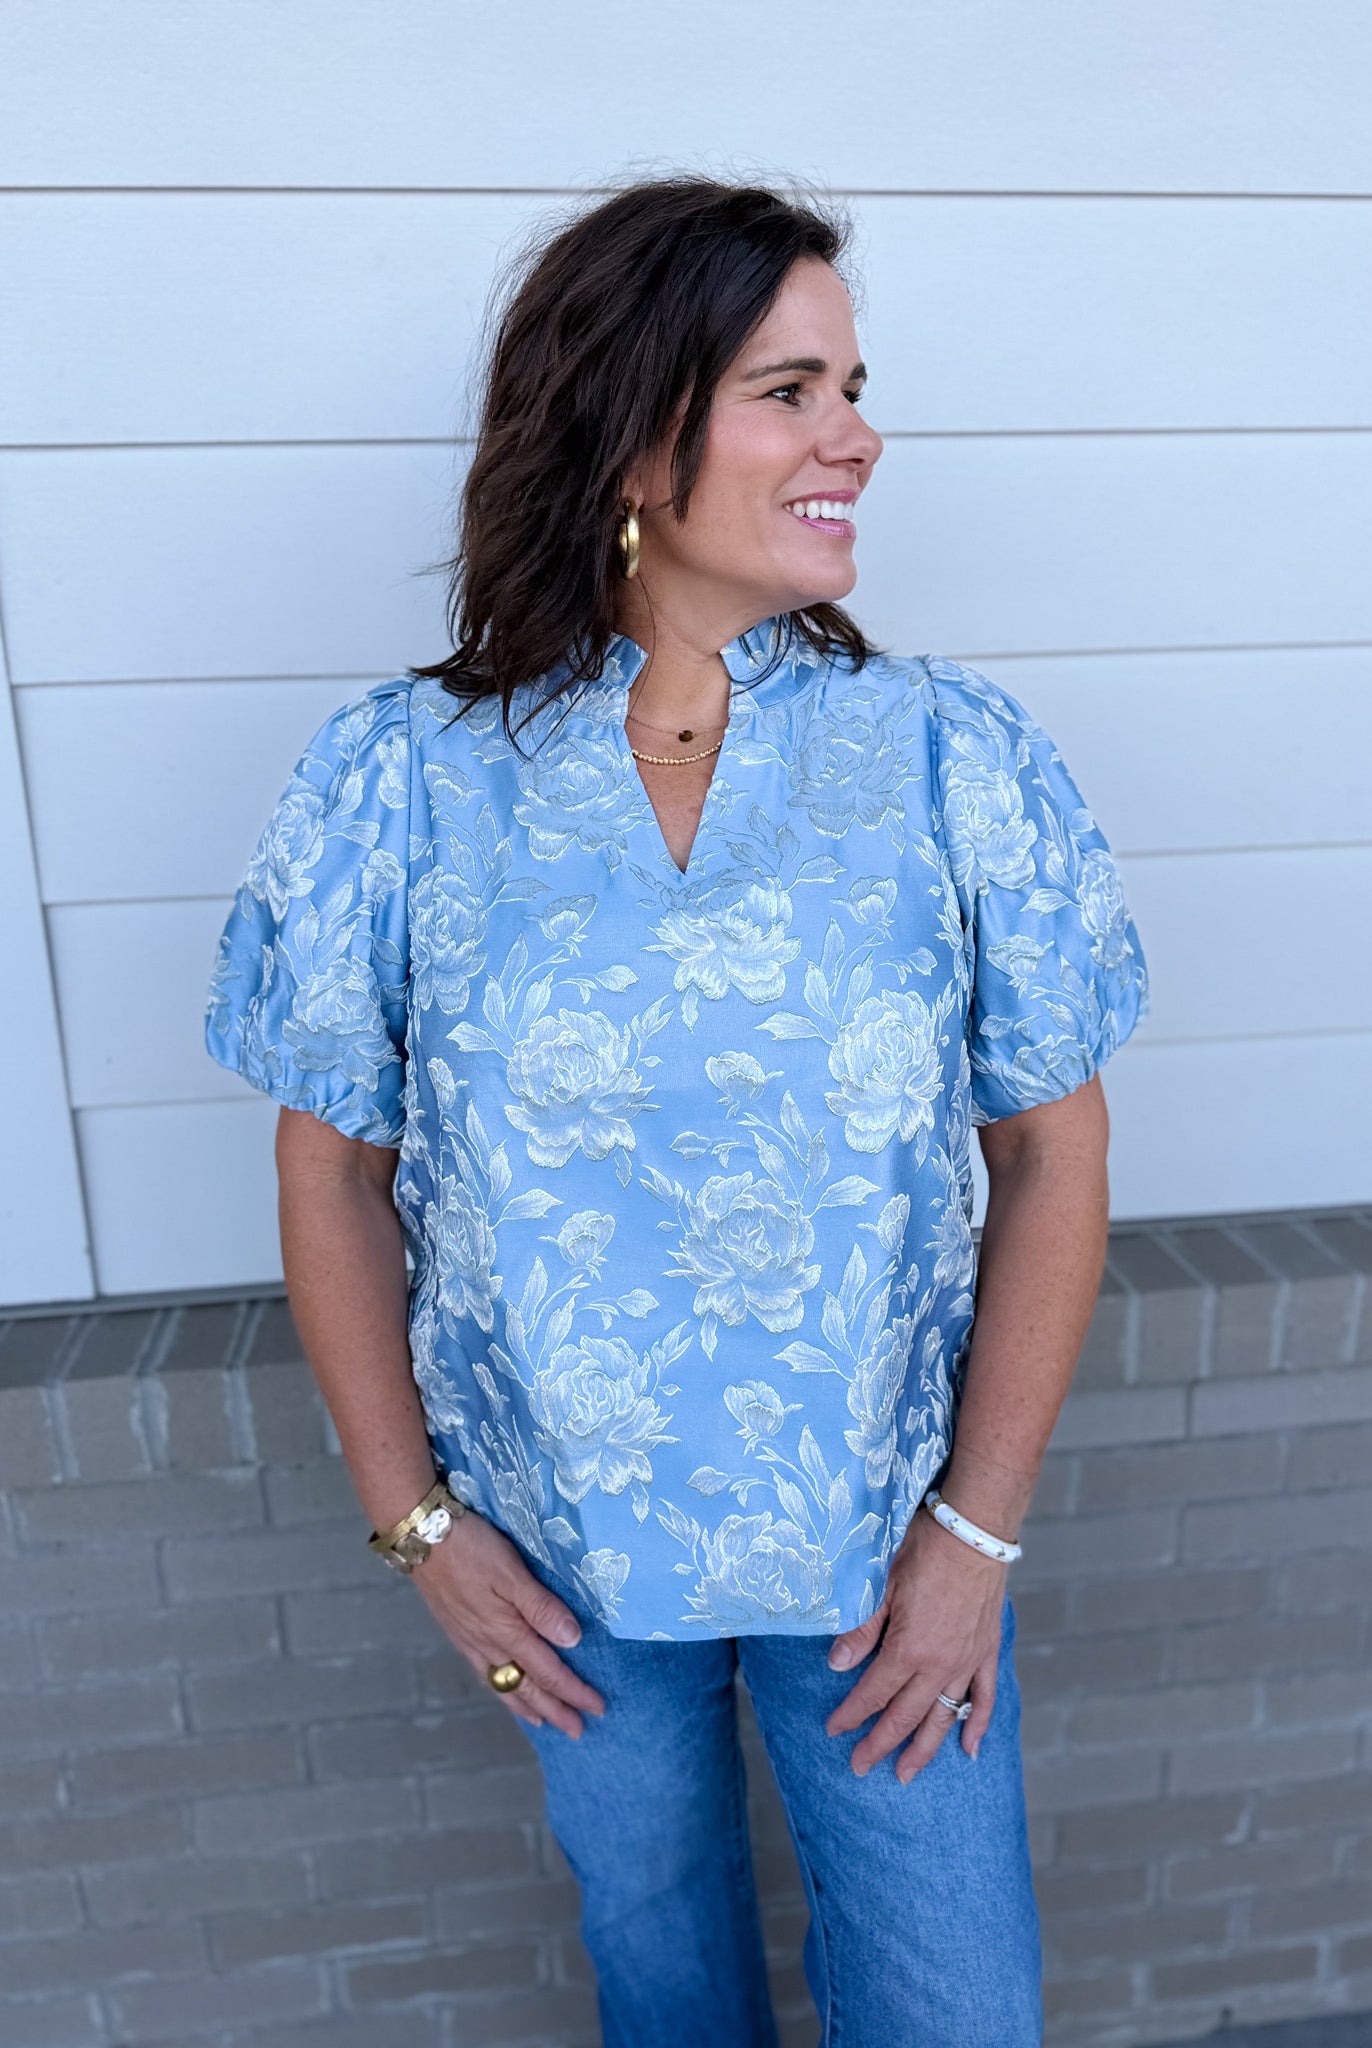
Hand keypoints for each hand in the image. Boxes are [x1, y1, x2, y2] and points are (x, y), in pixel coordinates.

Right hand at [409, 1510, 606, 1738]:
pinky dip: (500, 1689)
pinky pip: (484, 1673)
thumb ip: (540, 1606)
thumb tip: (572, 1640)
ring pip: (503, 1685)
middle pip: (527, 1687)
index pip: (549, 1671)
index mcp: (507, 1630)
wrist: (420, 1537)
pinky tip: (503, 1687)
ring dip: (527, 1705)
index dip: (574, 1692)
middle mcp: (488, 1644)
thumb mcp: (510, 1571)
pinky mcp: (457, 1632)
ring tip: (543, 1722)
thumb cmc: (470, 1547)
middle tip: (577, 1731)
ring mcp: (470, 1640)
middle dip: (554, 1710)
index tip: (597, 1708)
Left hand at [823, 1507, 1006, 1780]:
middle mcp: (939, 1666)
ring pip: (943, 1718)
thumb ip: (862, 1630)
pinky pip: (983, 1698)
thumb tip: (836, 1665)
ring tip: (906, 1775)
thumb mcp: (883, 1586)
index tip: (834, 1731)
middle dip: (880, 1745)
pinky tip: (969, 1750)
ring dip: (923, 1749)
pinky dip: (976, 1725)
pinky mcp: (986, 1651)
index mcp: (909, 1650)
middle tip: (860, 1768)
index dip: (851, 1715)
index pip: (873, 1694)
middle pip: (904, 1716)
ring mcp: (966, 1662)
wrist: (974, 1532)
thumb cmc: (924, 1550)